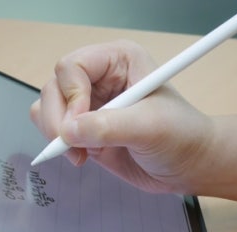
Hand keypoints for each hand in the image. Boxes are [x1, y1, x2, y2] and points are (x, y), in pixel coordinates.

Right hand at [30, 40, 214, 193]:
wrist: (189, 166)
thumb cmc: (181, 137)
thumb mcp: (150, 128)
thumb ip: (108, 127)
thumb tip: (68, 132)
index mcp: (118, 60)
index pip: (73, 67)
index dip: (71, 96)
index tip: (79, 125)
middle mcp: (100, 77)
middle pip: (54, 88)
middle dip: (57, 119)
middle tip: (73, 147)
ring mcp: (90, 103)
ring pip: (47, 107)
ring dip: (55, 133)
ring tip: (80, 154)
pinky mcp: (84, 128)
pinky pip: (54, 129)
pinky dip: (58, 144)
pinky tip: (81, 157)